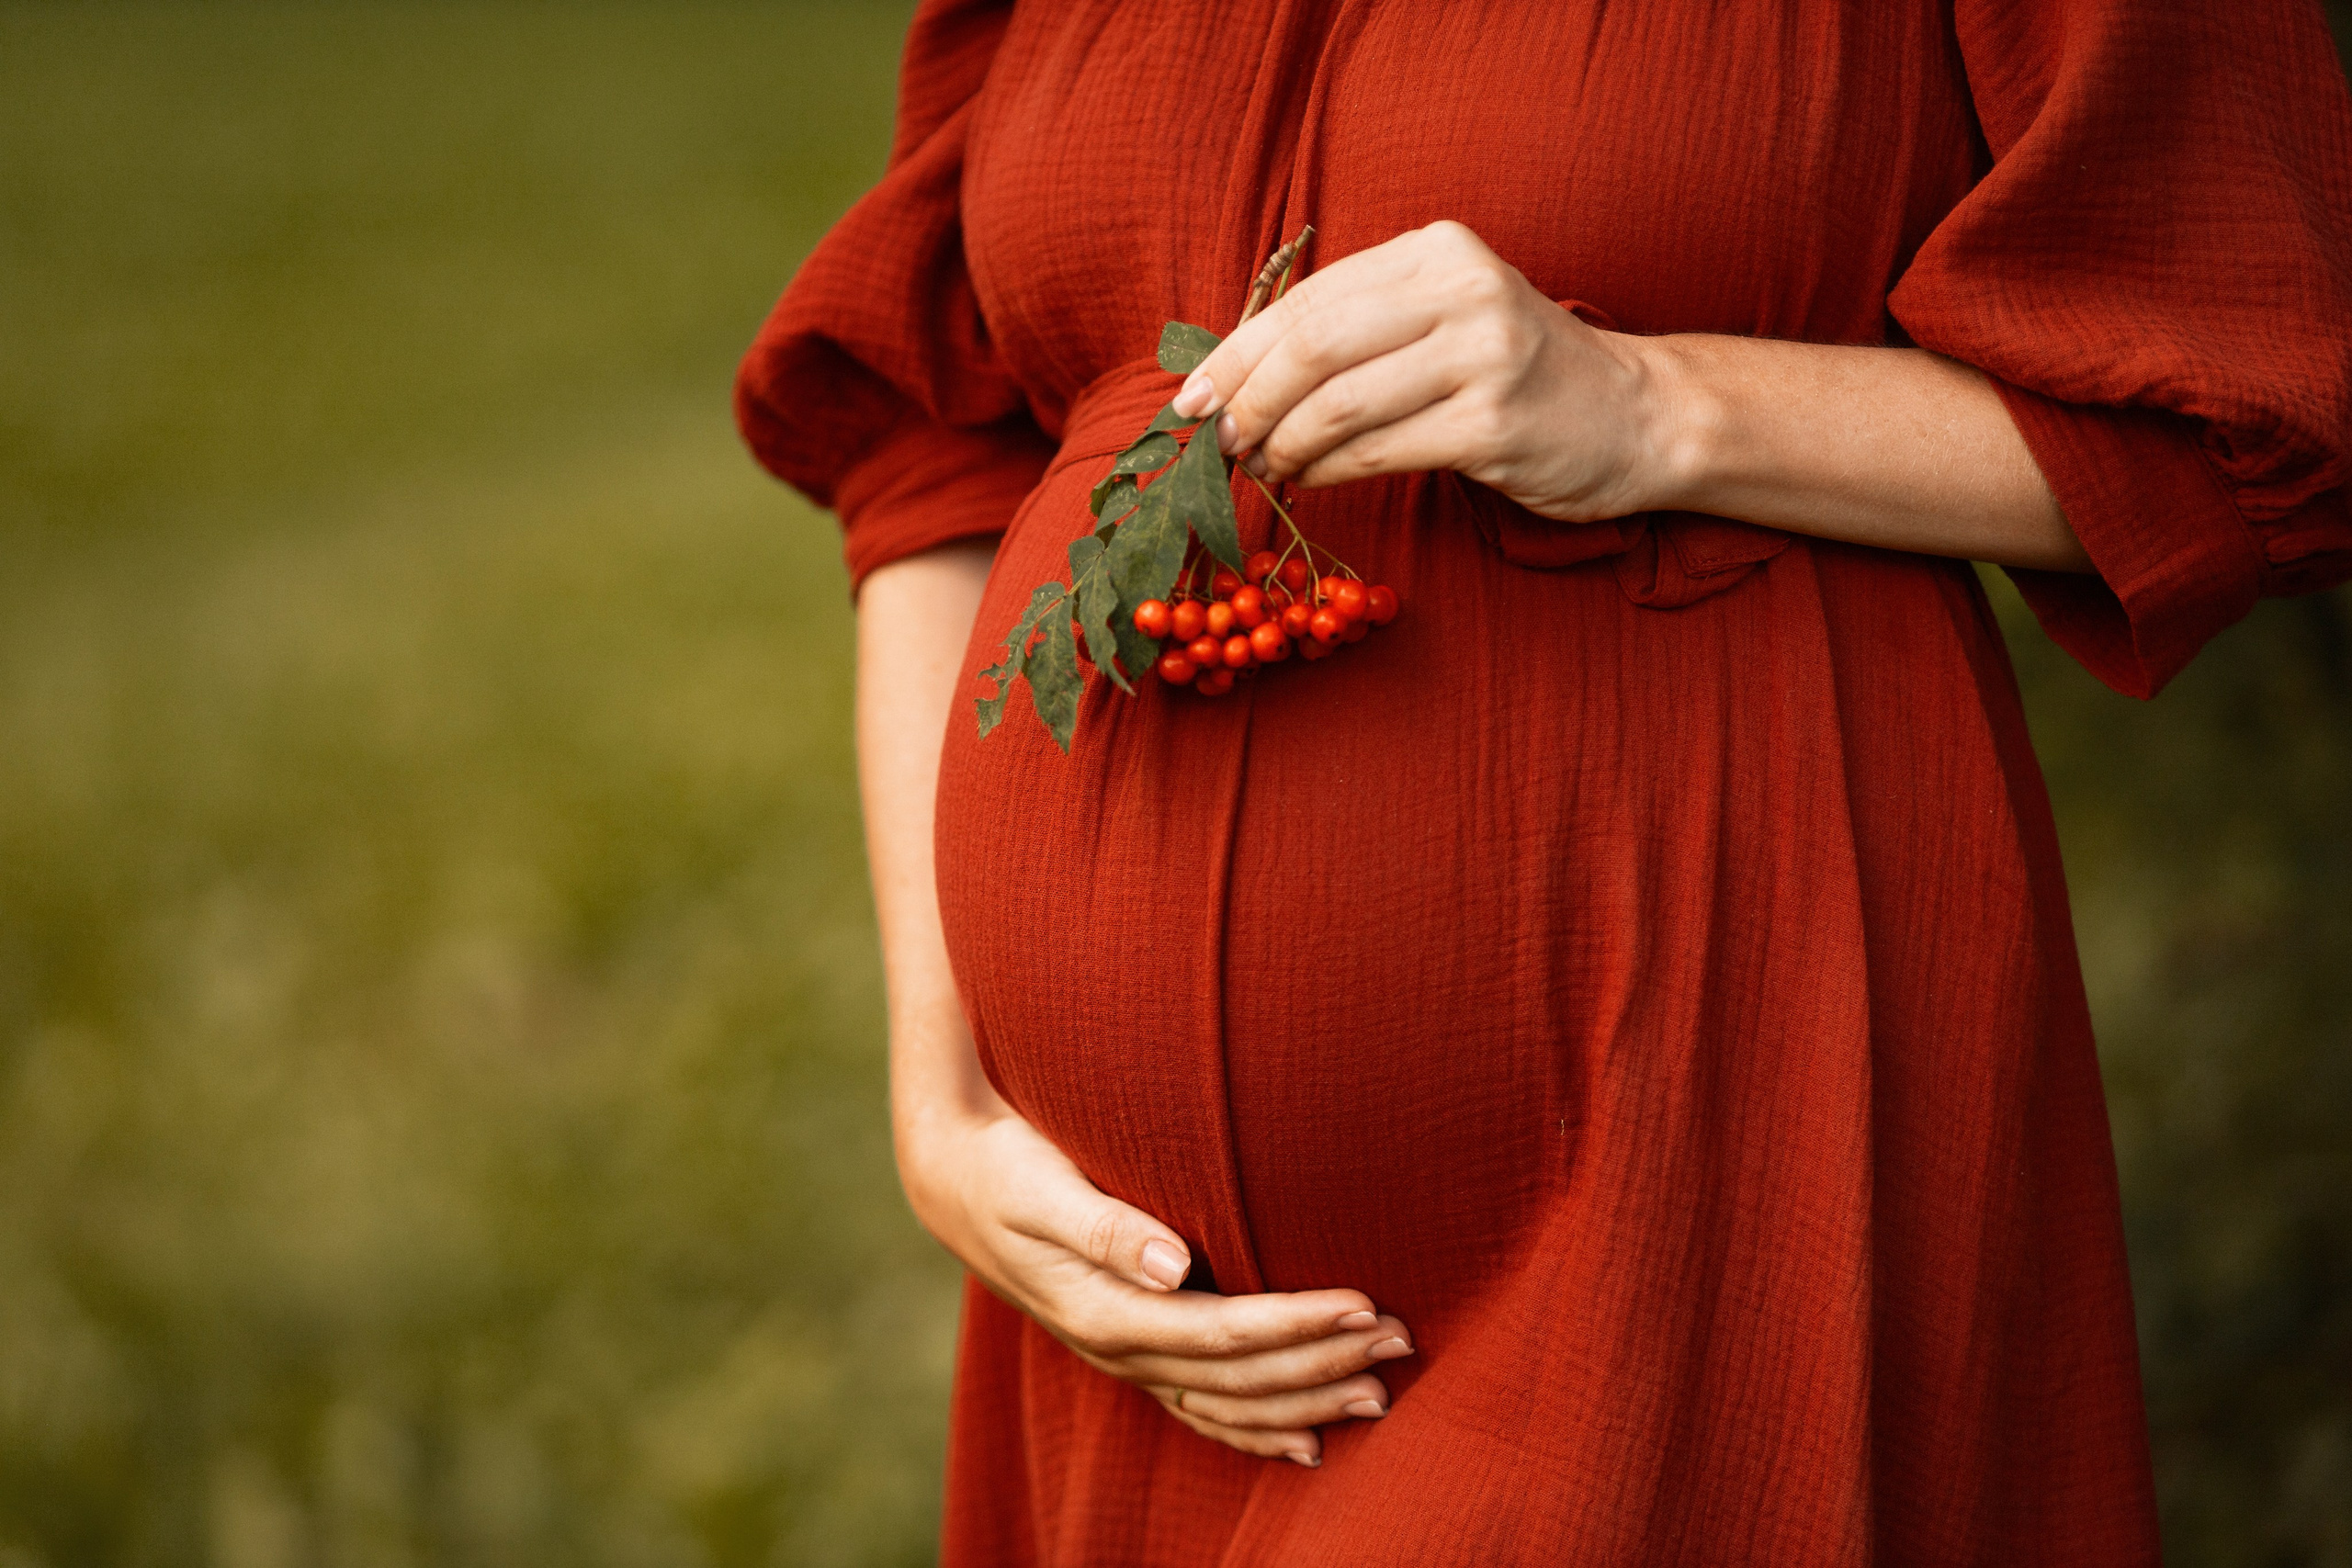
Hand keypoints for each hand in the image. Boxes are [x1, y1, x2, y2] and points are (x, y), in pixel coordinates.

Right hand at [900, 1104, 1413, 1466]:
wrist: (953, 1180)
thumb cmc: (1006, 1167)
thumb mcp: (1042, 1186)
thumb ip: (1105, 1225)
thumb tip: (1172, 1260)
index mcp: (1107, 1310)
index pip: (1223, 1331)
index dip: (1297, 1324)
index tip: (1364, 1303)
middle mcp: (1120, 1348)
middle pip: (1239, 1377)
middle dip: (1324, 1364)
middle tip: (1402, 1343)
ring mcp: (1125, 1359)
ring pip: (1229, 1404)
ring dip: (1307, 1401)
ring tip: (1380, 1393)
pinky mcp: (1130, 1351)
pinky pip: (1203, 1410)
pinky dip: (1257, 1430)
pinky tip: (1306, 1440)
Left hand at [1172, 220, 1671, 522]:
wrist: (1636, 414)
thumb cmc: (1516, 372)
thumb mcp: (1439, 318)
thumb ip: (1354, 328)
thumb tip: (1234, 376)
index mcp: (1436, 249)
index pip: (1308, 299)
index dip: (1236, 352)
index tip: (1189, 398)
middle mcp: (1462, 290)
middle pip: (1313, 346)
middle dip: (1248, 401)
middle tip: (1217, 442)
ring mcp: (1484, 357)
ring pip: (1339, 405)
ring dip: (1282, 445)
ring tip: (1261, 467)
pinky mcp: (1494, 426)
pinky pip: (1378, 453)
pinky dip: (1327, 472)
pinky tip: (1307, 481)